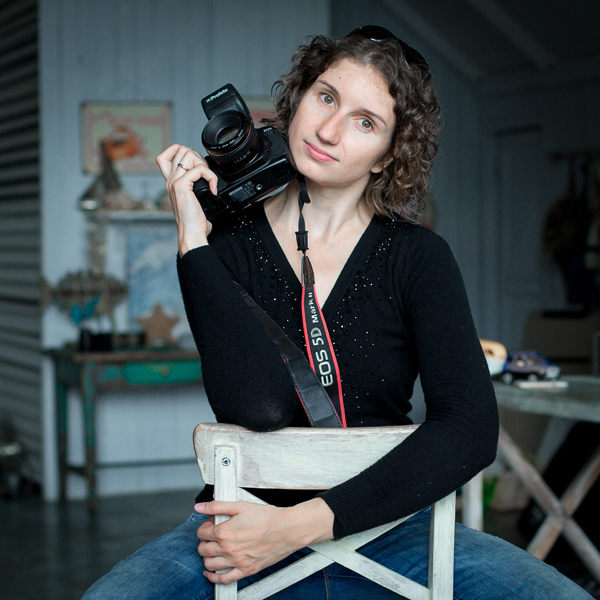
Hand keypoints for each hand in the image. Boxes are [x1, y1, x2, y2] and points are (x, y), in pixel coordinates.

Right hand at [156, 144, 218, 255]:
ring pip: (188, 154)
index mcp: (171, 182)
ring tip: (208, 180)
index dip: (181, 151)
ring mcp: (174, 182)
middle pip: (180, 149)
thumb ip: (196, 189)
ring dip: (204, 164)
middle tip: (206, 175)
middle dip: (198, 157)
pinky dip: (211, 176)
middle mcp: (170, 180)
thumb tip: (210, 184)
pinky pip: (199, 169)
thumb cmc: (194, 222)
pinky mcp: (181, 186)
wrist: (191, 235)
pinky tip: (213, 189)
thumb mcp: (194, 201)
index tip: (195, 165)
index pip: (166, 155)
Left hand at [195, 498, 333, 583]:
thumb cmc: (266, 517)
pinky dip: (214, 578)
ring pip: (210, 565)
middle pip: (203, 549)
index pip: (201, 533)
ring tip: (215, 550)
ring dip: (207, 558)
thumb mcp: (240, 505)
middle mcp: (228, 549)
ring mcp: (236, 562)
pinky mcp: (246, 571)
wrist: (287, 529)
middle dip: (204, 541)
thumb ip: (217, 506)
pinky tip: (211, 572)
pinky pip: (223, 580)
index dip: (205, 526)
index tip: (212, 524)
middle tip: (214, 535)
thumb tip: (199, 507)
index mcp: (224, 532)